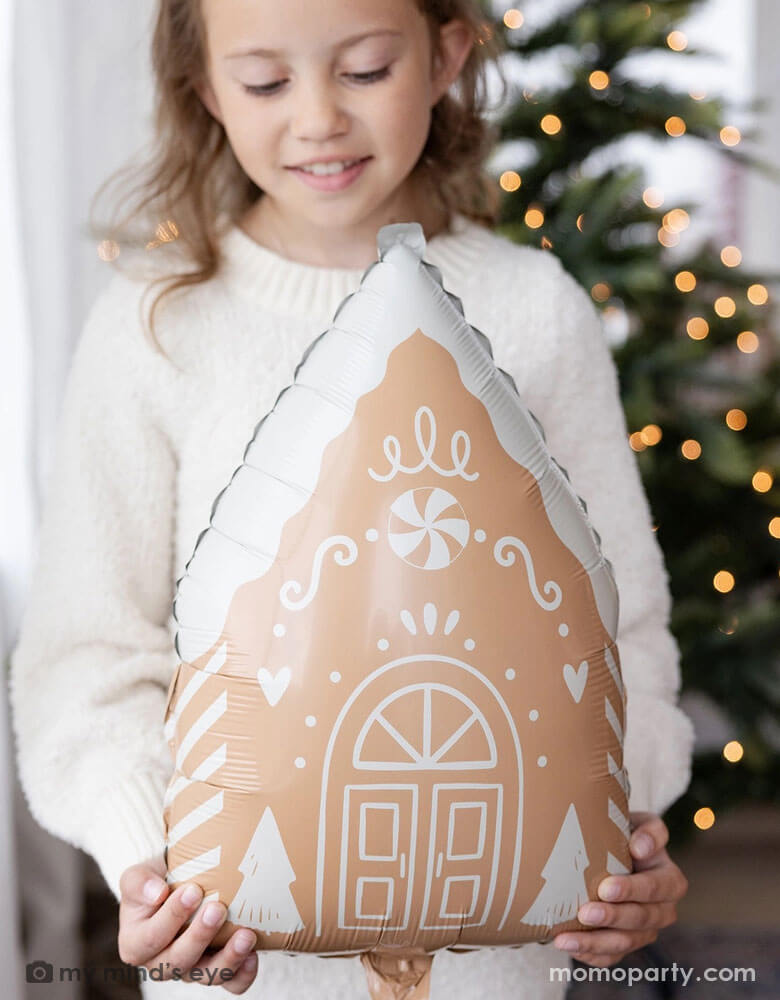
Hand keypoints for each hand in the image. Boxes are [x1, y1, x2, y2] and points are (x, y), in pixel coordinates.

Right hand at [117, 856, 258, 991]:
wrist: (174, 886)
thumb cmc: (154, 882)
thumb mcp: (137, 876)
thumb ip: (138, 883)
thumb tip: (157, 893)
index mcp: (135, 945)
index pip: (152, 937)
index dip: (172, 917)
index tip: (192, 891)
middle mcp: (161, 964)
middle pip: (179, 961)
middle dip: (200, 936)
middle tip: (218, 909)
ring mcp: (190, 970)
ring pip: (207, 976)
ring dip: (228, 958)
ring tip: (246, 935)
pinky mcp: (215, 970)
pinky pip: (230, 983)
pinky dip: (243, 975)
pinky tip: (253, 956)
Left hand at [554, 811, 687, 966]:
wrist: (607, 849)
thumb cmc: (623, 833)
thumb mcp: (639, 823)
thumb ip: (648, 831)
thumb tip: (640, 848)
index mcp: (669, 879)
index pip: (657, 888)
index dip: (633, 890)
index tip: (606, 888)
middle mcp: (662, 909)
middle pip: (642, 919)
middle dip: (613, 917)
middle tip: (584, 912)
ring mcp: (644, 930)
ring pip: (625, 943)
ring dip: (595, 942)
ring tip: (566, 939)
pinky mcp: (625, 943)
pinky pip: (611, 957)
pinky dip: (590, 954)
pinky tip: (569, 946)